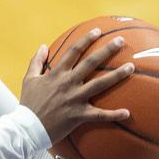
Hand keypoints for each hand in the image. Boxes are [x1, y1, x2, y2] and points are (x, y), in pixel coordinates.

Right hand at [19, 28, 135, 143]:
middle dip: (107, 50)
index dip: (86, 40)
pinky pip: (99, 115)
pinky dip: (113, 114)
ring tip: (131, 67)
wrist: (27, 127)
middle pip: (91, 63)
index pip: (73, 52)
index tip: (97, 31)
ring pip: (100, 84)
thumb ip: (36, 61)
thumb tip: (43, 45)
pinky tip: (127, 113)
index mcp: (56, 74)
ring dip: (117, 75)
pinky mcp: (78, 115)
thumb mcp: (28, 79)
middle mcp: (68, 83)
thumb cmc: (28, 103)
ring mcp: (75, 99)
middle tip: (121, 41)